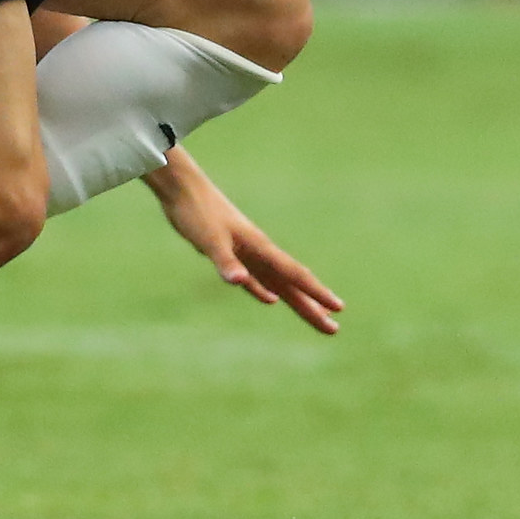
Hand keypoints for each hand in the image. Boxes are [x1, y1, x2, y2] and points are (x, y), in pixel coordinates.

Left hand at [143, 150, 341, 334]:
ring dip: (295, 301)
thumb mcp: (210, 239)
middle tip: (334, 329)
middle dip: (313, 307)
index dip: (316, 293)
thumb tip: (240, 282)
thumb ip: (225, 261)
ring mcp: (246, 253)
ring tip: (316, 315)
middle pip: (291, 285)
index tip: (338, 308)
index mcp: (260, 248)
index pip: (294, 275)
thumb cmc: (197, 212)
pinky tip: (270, 300)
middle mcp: (259, 252)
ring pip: (277, 283)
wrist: (182, 189)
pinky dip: (262, 290)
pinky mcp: (231, 253)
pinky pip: (254, 278)